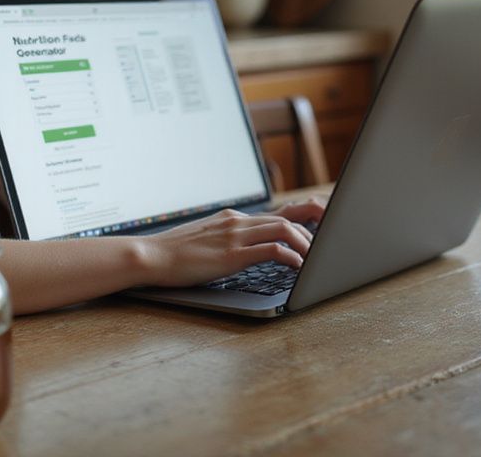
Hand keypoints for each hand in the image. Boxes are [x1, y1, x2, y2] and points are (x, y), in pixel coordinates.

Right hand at [136, 201, 324, 287]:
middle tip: (329, 241)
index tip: (317, 229)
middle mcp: (237, 222)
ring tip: (317, 258)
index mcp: (233, 218)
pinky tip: (299, 268)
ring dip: (306, 243)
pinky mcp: (232, 254)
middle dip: (312, 227)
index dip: (301, 219)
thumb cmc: (174, 253)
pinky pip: (272, 251)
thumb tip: (243, 249)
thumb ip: (227, 239)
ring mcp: (235, 236)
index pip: (275, 213)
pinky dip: (291, 257)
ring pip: (284, 229)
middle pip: (287, 217)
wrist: (151, 255)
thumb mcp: (206, 239)